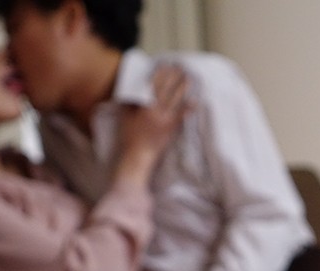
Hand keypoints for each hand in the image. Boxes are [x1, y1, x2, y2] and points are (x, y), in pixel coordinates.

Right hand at [115, 65, 190, 182]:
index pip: (154, 86)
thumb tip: (132, 90)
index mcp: (144, 106)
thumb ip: (128, 103)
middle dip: (174, 78)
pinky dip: (188, 109)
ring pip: (176, 101)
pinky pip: (181, 117)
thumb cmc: (127, 137)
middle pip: (167, 90)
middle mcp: (156, 111)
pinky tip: (195, 103)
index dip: (161, 74)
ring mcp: (165, 120)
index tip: (165, 65)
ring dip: (183, 89)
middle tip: (181, 67)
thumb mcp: (124, 117)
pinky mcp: (171, 129)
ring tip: (189, 79)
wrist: (137, 156)